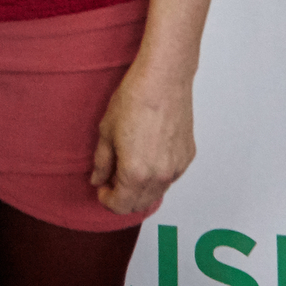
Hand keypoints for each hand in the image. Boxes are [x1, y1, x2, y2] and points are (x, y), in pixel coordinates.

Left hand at [90, 56, 195, 214]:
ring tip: (128, 166)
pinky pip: (170, 177)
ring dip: (140, 189)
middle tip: (111, 180)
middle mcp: (159, 176)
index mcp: (135, 173)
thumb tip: (98, 179)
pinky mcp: (187, 157)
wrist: (163, 80)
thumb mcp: (106, 132)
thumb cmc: (134, 100)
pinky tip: (147, 156)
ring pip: (157, 193)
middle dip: (123, 197)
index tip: (101, 188)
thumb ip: (102, 162)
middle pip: (140, 204)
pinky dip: (157, 176)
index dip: (107, 200)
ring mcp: (176, 167)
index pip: (120, 205)